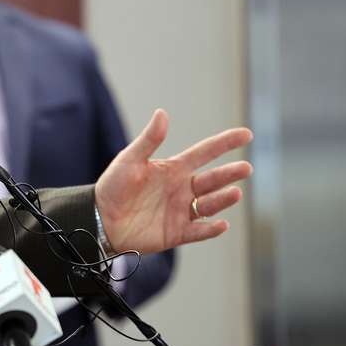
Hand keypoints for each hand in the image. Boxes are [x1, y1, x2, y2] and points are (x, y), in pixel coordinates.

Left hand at [95, 109, 252, 253]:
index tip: (246, 134)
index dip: (225, 143)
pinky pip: (198, 231)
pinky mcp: (176, 232)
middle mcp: (182, 189)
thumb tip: (162, 113)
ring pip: (209, 204)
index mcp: (174, 169)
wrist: (99, 219)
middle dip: (230, 174)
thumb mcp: (129, 160)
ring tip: (234, 193)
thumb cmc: (113, 186)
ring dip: (222, 199)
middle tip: (246, 168)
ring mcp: (181, 211)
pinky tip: (222, 224)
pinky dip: (211, 229)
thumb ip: (148, 140)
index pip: (205, 153)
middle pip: (212, 179)